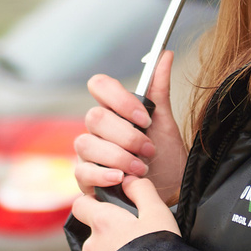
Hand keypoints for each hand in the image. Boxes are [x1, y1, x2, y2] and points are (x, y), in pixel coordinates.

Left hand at [69, 173, 177, 250]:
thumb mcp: (159, 215)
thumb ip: (142, 191)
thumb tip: (127, 180)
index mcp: (103, 222)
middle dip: (109, 238)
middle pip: (93, 235)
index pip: (81, 204)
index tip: (111, 212)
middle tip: (133, 246)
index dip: (93, 205)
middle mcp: (90, 245)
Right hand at [73, 52, 186, 203]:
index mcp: (113, 110)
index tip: (145, 118)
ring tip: (141, 169)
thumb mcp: (165, 124)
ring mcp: (88, 154)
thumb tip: (165, 55)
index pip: (99, 85)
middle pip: (94, 117)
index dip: (119, 98)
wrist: (168, 195)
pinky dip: (103, 174)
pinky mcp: (84, 179)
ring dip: (118, 156)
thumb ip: (159, 90)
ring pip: (86, 143)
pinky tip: (121, 179)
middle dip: (126, 135)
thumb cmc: (165, 159)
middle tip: (149, 149)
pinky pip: (82, 171)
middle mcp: (96, 130)